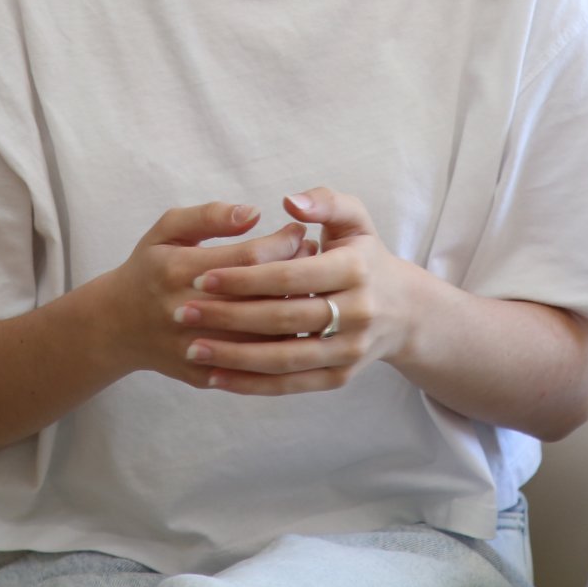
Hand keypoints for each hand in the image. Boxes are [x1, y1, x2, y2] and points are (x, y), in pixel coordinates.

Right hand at [98, 201, 312, 388]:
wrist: (115, 327)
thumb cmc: (150, 268)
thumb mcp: (167, 230)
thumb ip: (209, 216)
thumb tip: (253, 213)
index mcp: (178, 270)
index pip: (249, 258)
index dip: (283, 242)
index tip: (301, 230)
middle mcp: (186, 311)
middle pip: (260, 297)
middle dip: (296, 273)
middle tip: (315, 256)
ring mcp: (194, 347)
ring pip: (262, 335)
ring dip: (293, 311)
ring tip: (310, 287)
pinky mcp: (202, 374)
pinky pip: (252, 366)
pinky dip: (278, 346)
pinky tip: (292, 323)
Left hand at [171, 187, 426, 395]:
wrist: (403, 310)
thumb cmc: (363, 255)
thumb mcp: (355, 219)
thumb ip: (324, 201)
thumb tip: (290, 202)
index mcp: (356, 268)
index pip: (291, 274)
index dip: (245, 277)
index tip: (203, 276)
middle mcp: (358, 312)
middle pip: (284, 318)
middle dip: (230, 316)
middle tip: (184, 312)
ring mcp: (350, 349)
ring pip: (284, 358)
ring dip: (234, 356)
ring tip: (193, 347)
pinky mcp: (341, 376)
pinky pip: (291, 385)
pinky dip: (252, 384)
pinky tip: (216, 377)